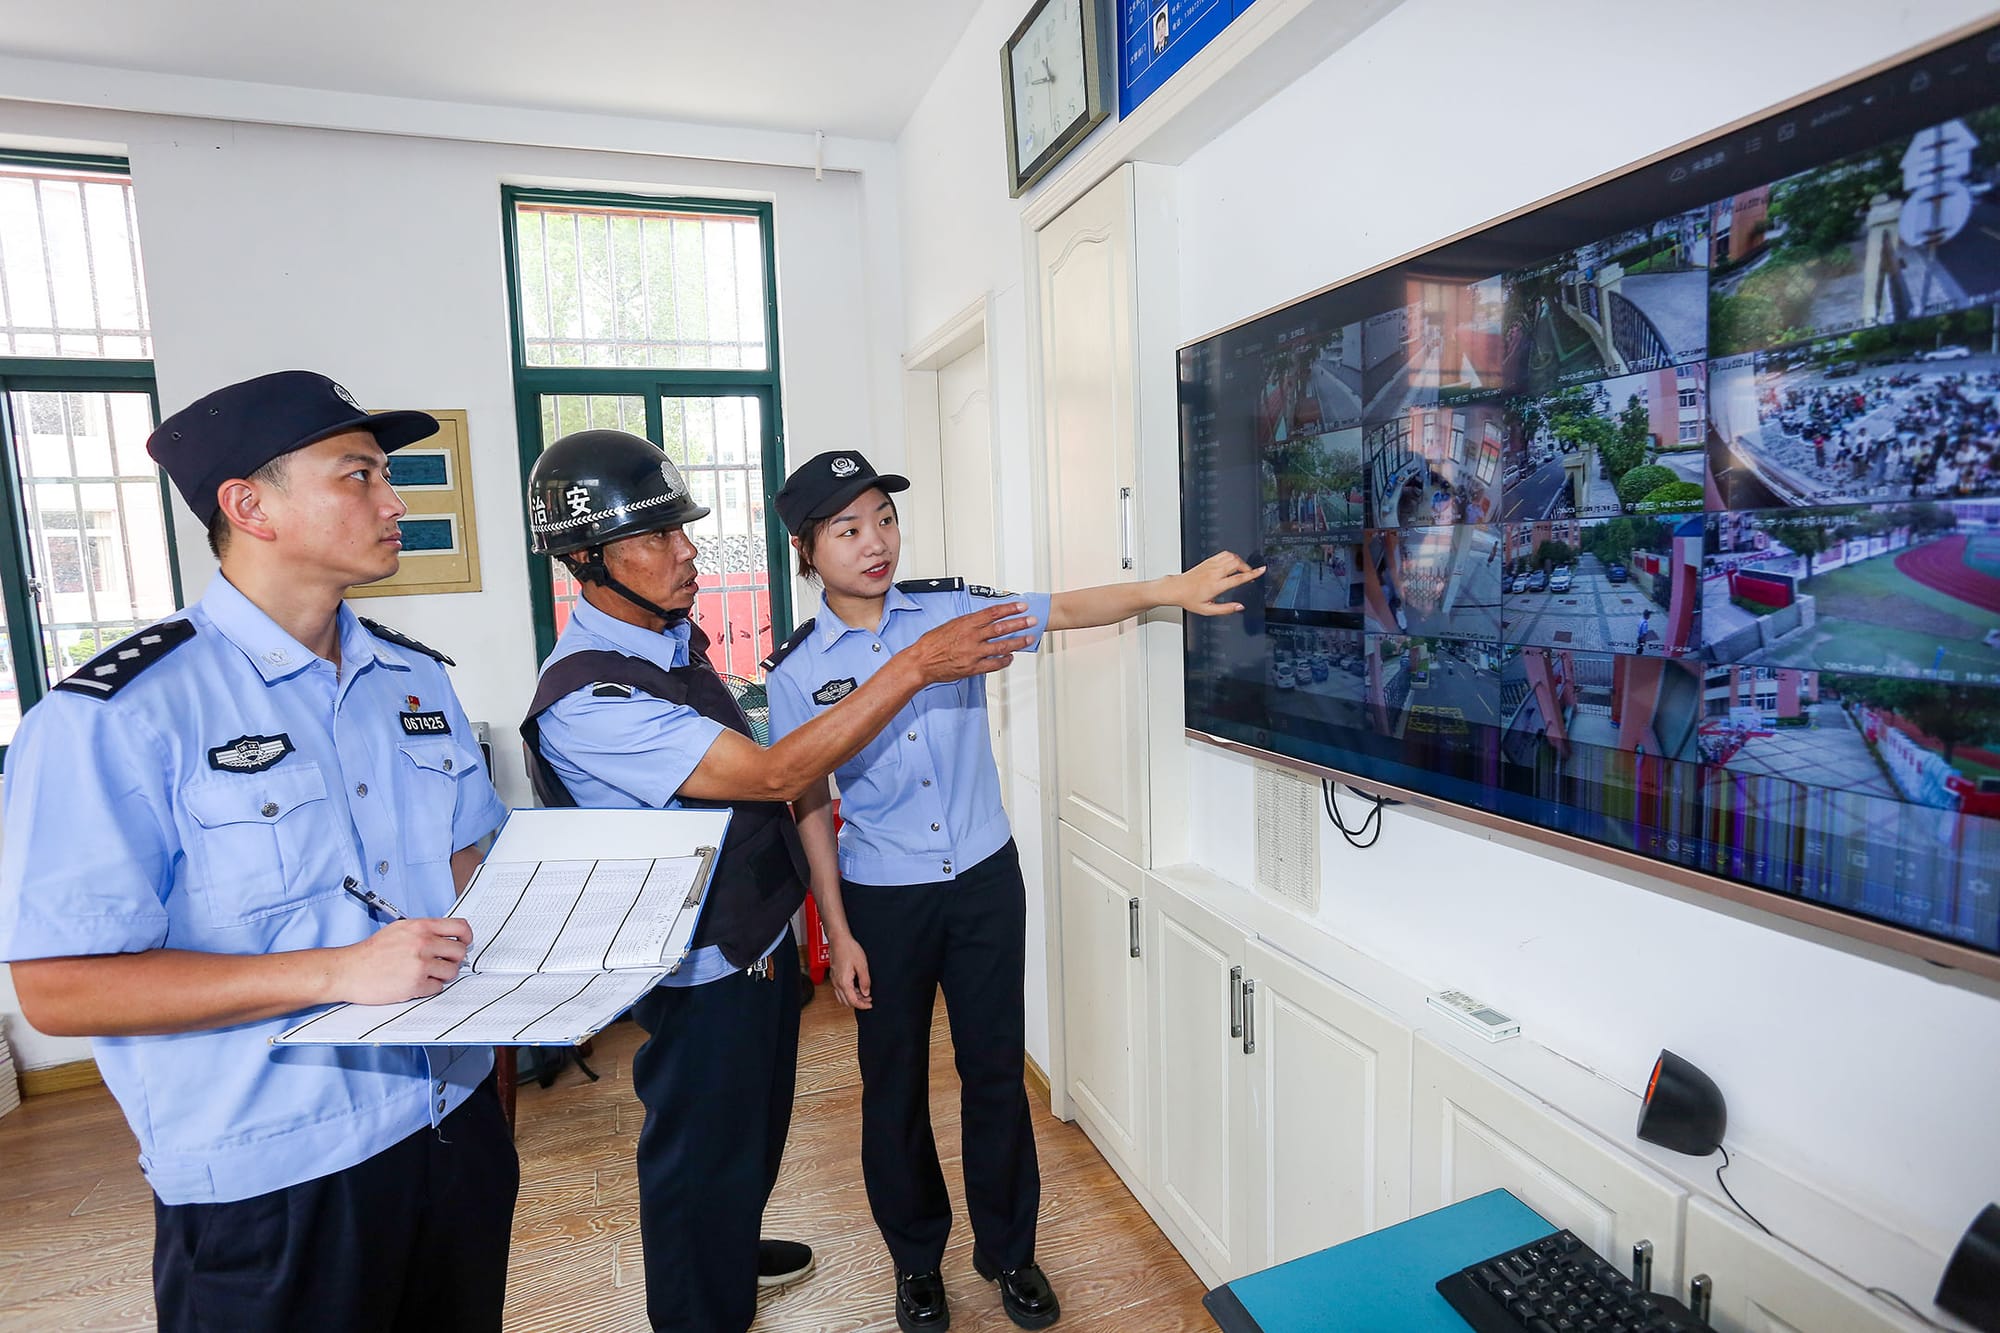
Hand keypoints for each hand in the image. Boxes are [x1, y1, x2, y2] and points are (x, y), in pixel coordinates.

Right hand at [330, 918, 471, 1004]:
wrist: (348, 970)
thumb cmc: (371, 952)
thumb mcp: (399, 929)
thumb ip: (424, 931)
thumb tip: (447, 938)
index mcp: (420, 927)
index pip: (460, 927)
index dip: (466, 937)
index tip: (464, 943)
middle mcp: (423, 943)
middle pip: (460, 952)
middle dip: (454, 960)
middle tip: (442, 963)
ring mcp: (420, 964)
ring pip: (451, 972)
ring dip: (442, 975)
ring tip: (425, 974)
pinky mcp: (415, 985)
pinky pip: (437, 988)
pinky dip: (429, 987)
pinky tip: (415, 983)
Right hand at [828, 935, 872, 1009]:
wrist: (839, 939)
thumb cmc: (849, 949)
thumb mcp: (862, 965)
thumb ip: (865, 981)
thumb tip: (866, 993)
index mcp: (844, 982)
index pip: (853, 1001)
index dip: (862, 1005)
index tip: (870, 1004)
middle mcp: (837, 983)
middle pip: (846, 1001)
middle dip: (858, 1003)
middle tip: (868, 1000)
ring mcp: (834, 980)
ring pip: (842, 997)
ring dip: (853, 998)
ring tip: (864, 994)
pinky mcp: (834, 976)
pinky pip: (840, 990)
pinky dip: (848, 992)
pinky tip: (856, 987)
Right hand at [909, 603, 1035, 682]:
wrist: (921, 661)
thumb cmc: (932, 643)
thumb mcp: (950, 625)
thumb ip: (968, 624)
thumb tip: (982, 621)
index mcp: (966, 624)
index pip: (992, 613)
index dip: (1009, 609)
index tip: (1021, 607)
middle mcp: (972, 637)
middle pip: (1001, 628)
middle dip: (1019, 623)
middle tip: (1031, 620)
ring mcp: (973, 653)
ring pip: (1001, 646)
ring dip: (1018, 642)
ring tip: (1028, 638)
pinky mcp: (973, 667)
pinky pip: (994, 664)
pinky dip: (1004, 661)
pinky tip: (1010, 657)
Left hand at [1168, 550, 1265, 615]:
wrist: (1176, 589)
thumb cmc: (1189, 599)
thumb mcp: (1208, 610)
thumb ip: (1226, 609)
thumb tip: (1240, 607)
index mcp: (1216, 586)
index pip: (1238, 578)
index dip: (1252, 574)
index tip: (1261, 570)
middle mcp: (1214, 573)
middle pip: (1237, 563)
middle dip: (1247, 567)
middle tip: (1250, 574)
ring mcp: (1210, 565)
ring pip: (1231, 556)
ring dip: (1240, 561)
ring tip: (1242, 569)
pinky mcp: (1207, 561)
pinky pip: (1223, 554)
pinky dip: (1232, 556)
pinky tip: (1232, 563)